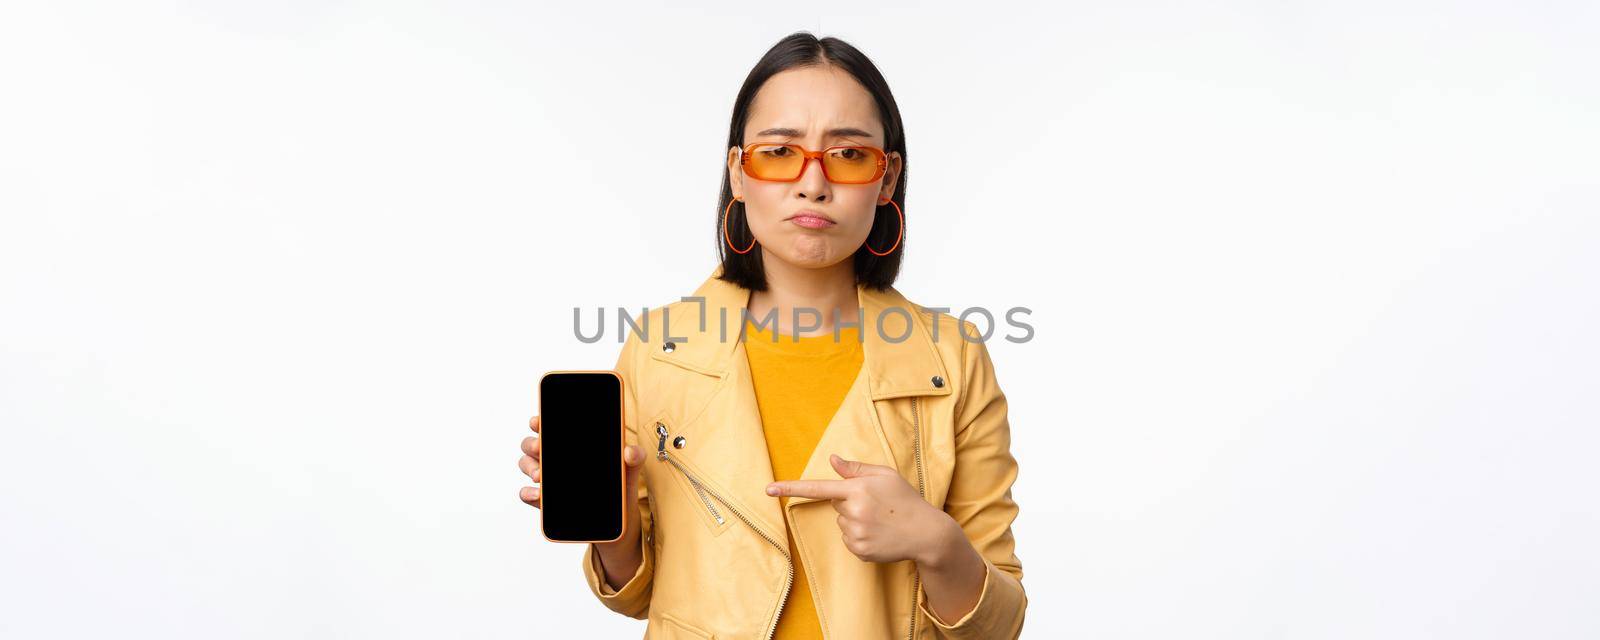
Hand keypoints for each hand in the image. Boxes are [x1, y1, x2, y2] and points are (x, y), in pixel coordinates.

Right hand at [518, 415, 646, 552]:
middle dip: (532, 443)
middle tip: (539, 447)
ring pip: (527, 465)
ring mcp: (549, 481)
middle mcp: (556, 460)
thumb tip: (630, 452)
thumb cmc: (620, 488)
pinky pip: (528, 495)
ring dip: (530, 467)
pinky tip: (538, 495)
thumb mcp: (629, 471)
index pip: (551, 428)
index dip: (540, 422)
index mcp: (573, 446)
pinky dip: (528, 493)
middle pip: (532, 445)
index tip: (538, 421)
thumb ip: (634, 458)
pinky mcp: (546, 502)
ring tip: (540, 476)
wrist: (618, 523)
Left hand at [765, 453, 955, 564]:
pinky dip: (860, 537)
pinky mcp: (859, 551)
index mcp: (858, 489)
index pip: (818, 487)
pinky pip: (848, 540)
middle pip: (835, 505)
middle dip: (850, 503)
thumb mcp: (885, 476)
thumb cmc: (906, 500)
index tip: (768, 489)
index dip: (790, 488)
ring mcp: (856, 533)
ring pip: (841, 523)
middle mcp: (854, 511)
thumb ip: (856, 469)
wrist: (927, 533)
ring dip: (855, 521)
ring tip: (880, 521)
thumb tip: (832, 459)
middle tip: (876, 505)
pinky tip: (879, 534)